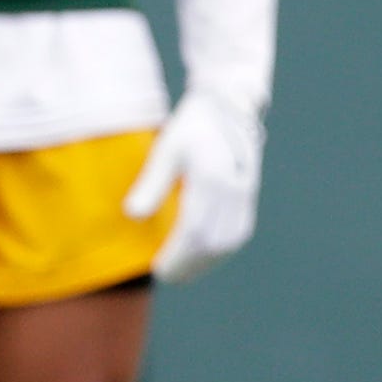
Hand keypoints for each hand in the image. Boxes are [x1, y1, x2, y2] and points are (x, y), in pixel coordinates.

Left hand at [126, 88, 264, 282]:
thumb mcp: (165, 151)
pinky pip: (239, 233)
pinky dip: (220, 251)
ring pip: (229, 241)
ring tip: (182, 272)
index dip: (177, 255)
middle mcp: (234, 189)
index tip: (157, 268)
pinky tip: (202, 256)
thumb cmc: (190, 127)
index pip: (195, 230)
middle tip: (166, 275)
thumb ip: (151, 184)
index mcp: (211, 178)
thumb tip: (131, 216)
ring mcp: (246, 193)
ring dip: (206, 262)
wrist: (227, 106)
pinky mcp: (250, 195)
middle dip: (190, 265)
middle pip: (214, 242)